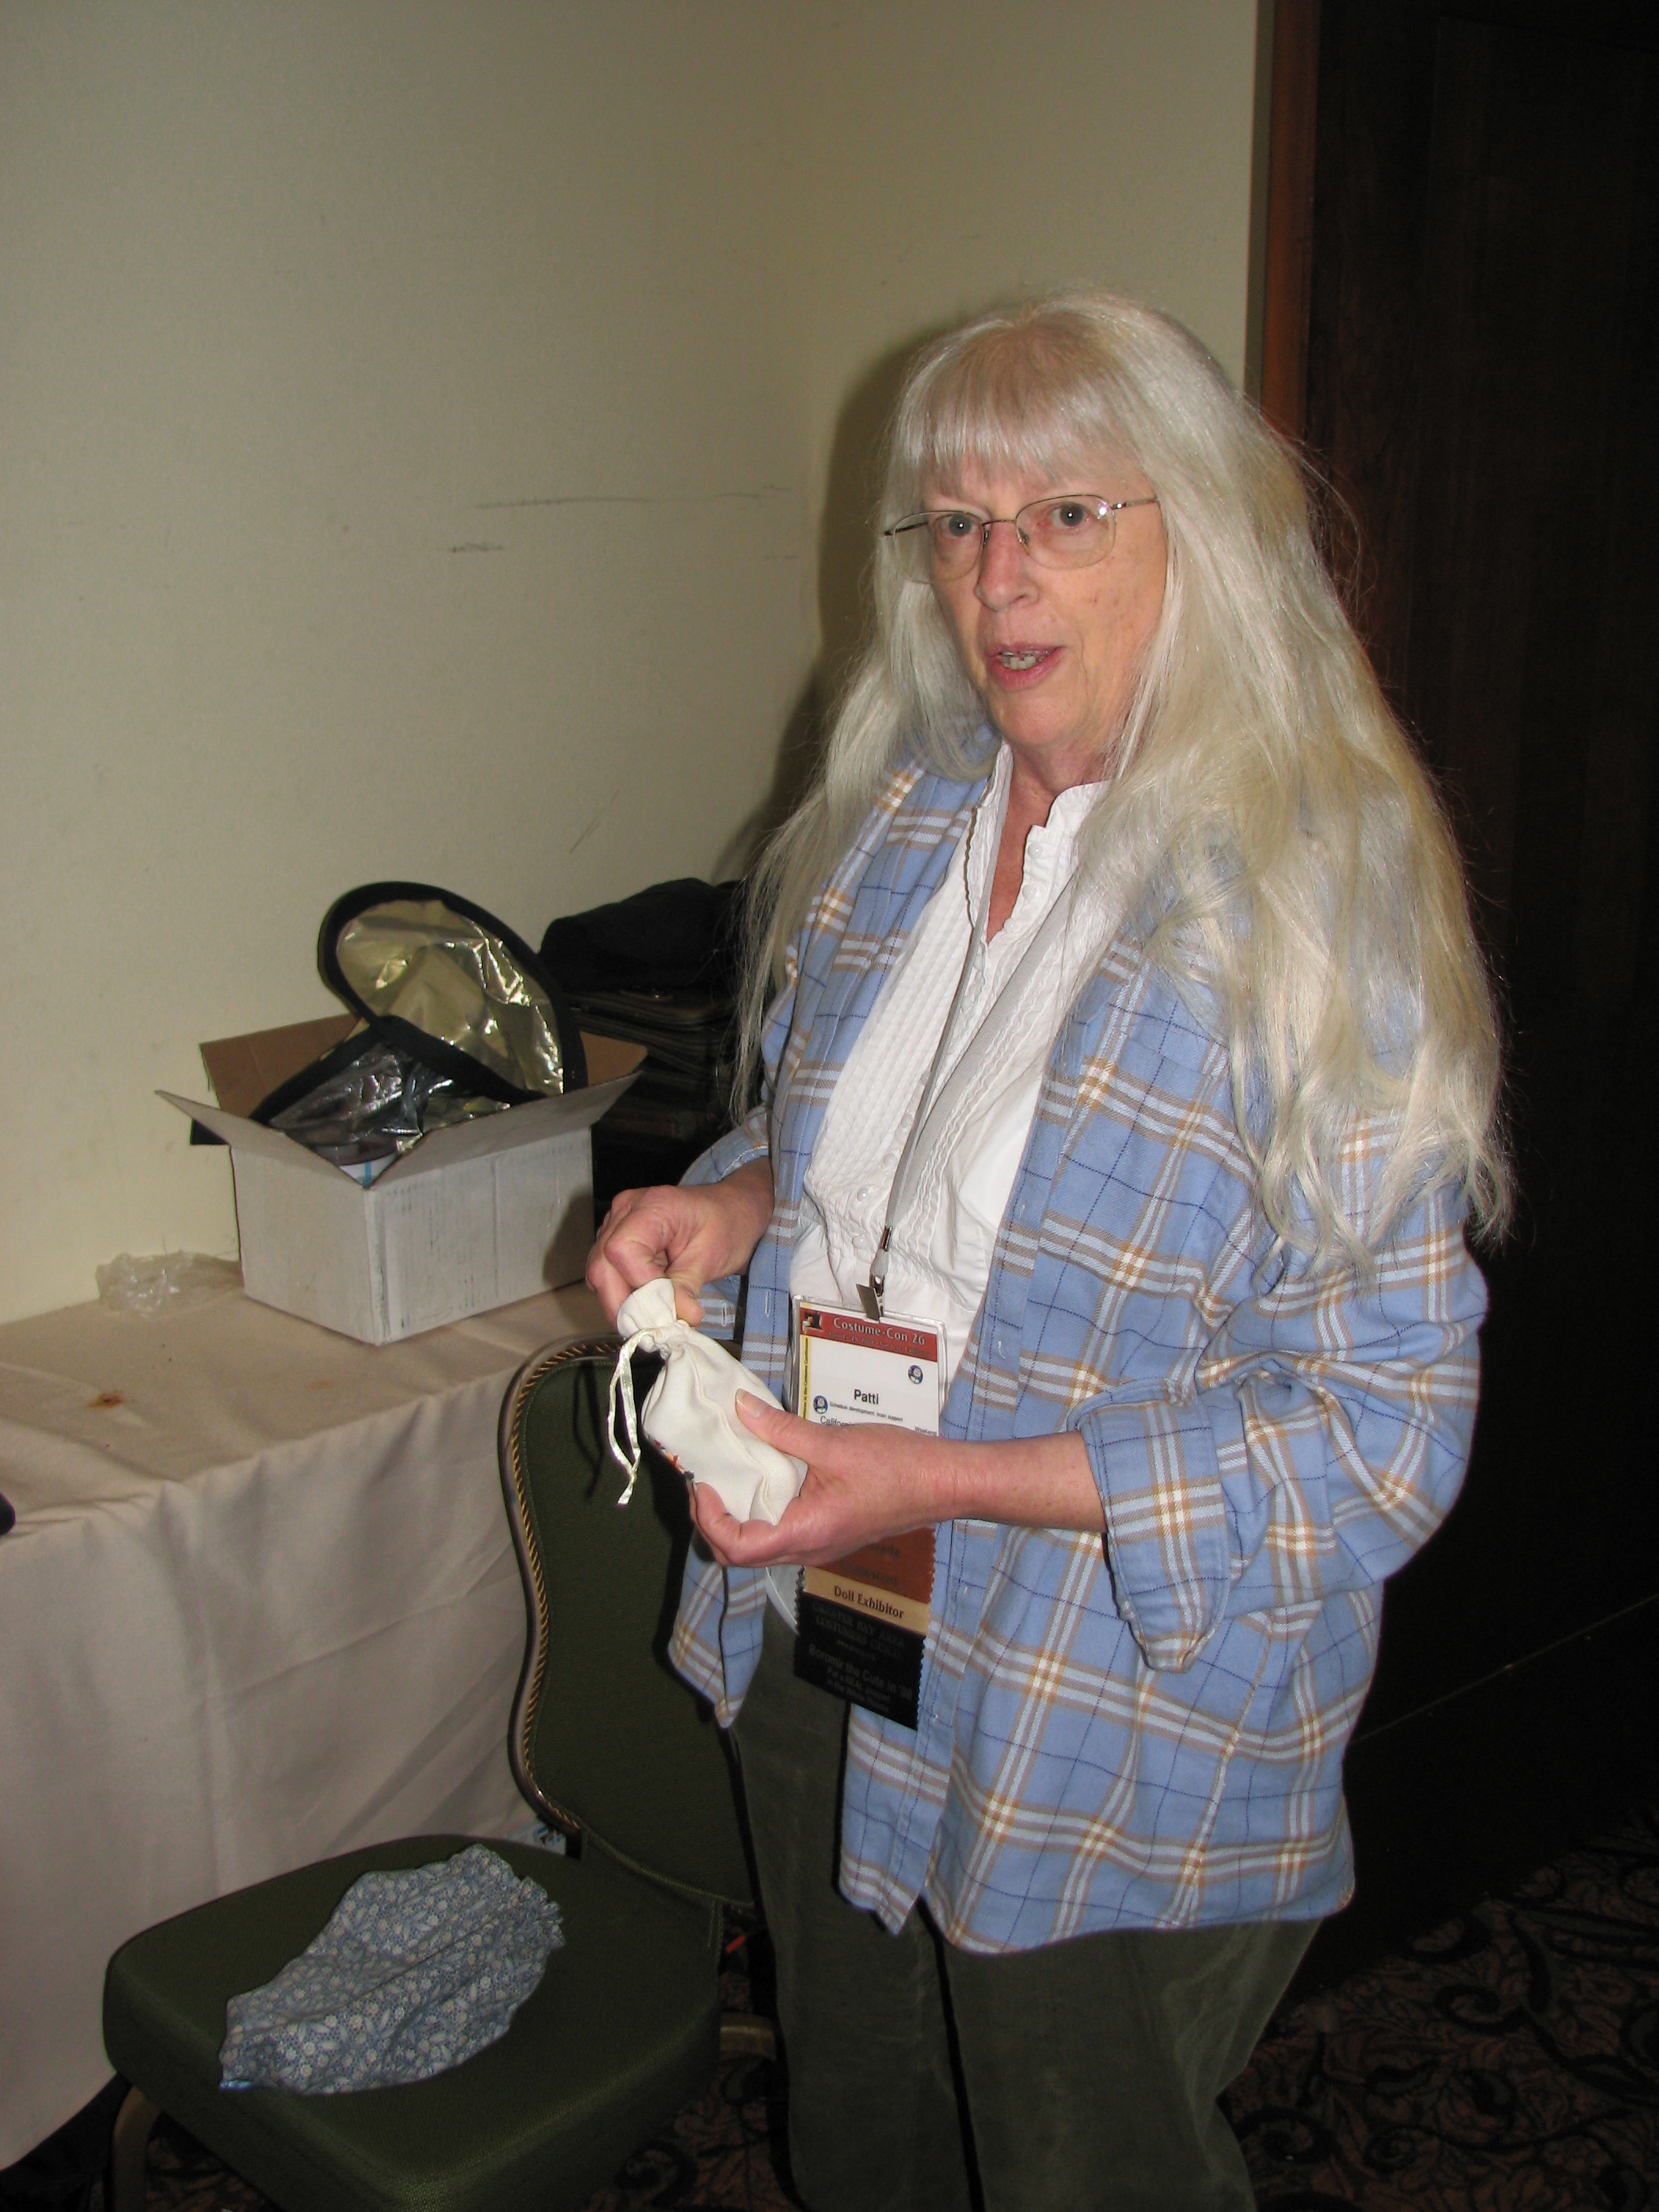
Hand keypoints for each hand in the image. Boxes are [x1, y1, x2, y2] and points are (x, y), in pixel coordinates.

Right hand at [586, 1160, 773, 1325]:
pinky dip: (622, 1295)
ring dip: (620, 1303)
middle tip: (653, 1329)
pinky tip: (644, 1307)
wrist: (732, 1211)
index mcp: (652, 1206)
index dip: (638, 1284)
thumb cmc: (727, 1225)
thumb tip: (679, 1319)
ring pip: (599, 1273)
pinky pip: (607, 1273)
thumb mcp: (711, 1257)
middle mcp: (626, 1211)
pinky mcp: (616, 1239)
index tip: (665, 1307)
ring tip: (650, 1321)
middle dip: (623, 1304)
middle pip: (602, 1265)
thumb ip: (687, 1287)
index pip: (622, 1250)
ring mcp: (617, 1224)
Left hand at [687, 1395, 952, 1567]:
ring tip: (730, 1476)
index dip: (708, 1519)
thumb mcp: (832, 1443)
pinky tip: (764, 1476)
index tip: (703, 1483)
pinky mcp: (828, 1533)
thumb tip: (740, 1408)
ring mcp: (819, 1545)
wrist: (942, 1482)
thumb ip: (781, 1430)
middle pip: (741, 1554)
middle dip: (713, 1521)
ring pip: (760, 1546)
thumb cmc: (896, 1467)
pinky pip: (782, 1533)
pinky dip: (762, 1511)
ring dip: (737, 1518)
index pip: (736, 1547)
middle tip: (708, 1481)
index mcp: (805, 1532)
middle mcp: (808, 1549)